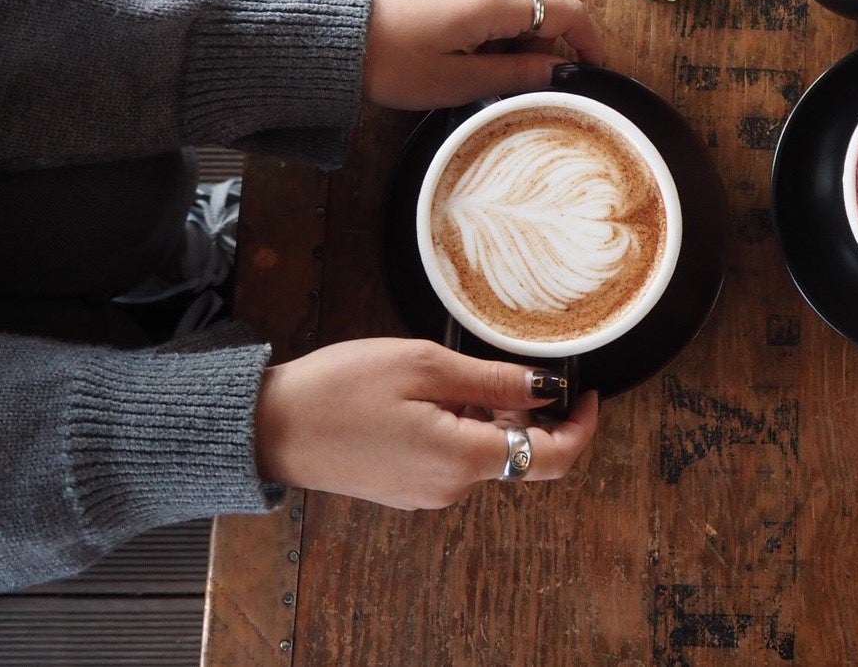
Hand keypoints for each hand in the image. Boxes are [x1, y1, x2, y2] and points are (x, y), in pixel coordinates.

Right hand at [254, 338, 598, 508]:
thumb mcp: (425, 366)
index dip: (582, 426)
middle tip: (512, 366)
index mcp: (462, 459)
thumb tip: (550, 387)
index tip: (589, 392)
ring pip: (487, 454)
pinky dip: (465, 427)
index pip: (552, 458)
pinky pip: (456, 459)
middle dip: (532, 412)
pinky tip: (436, 395)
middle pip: (521, 455)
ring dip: (494, 416)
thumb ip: (494, 380)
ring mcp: (427, 492)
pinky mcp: (407, 487)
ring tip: (460, 372)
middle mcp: (451, 487)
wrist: (268, 427)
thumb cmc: (339, 389)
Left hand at [363, 0, 605, 108]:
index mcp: (492, 2)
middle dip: (529, 44)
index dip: (588, 38)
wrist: (327, 34)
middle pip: (528, 8)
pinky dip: (471, 18)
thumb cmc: (392, 64)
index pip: (563, 11)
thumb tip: (558, 69)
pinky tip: (438, 42)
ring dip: (496, 33)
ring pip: (496, 2)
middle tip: (504, 82)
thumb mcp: (456, 82)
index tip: (593, 65)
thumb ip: (515, 73)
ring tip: (459, 67)